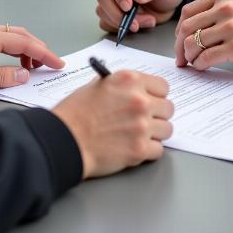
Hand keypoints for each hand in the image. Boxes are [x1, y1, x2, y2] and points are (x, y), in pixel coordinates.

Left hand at [0, 21, 64, 99]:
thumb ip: (1, 77)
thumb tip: (23, 74)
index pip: (24, 44)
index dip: (44, 54)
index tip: (57, 63)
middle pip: (21, 35)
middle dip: (39, 49)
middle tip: (50, 64)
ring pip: (12, 35)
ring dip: (26, 48)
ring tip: (31, 66)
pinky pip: (2, 37)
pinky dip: (14, 46)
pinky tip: (14, 59)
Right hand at [52, 70, 173, 178]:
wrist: (63, 140)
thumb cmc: (75, 113)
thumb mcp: (99, 85)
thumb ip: (123, 85)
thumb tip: (138, 89)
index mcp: (130, 80)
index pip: (163, 87)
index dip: (157, 95)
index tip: (152, 101)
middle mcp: (140, 100)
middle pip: (169, 108)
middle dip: (158, 115)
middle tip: (145, 120)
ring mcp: (141, 125)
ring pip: (167, 130)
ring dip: (155, 134)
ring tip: (138, 135)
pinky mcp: (139, 149)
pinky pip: (159, 150)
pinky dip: (149, 152)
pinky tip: (134, 147)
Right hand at [96, 0, 183, 33]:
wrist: (168, 3)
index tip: (129, 6)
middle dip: (118, 13)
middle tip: (136, 23)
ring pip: (102, 10)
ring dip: (122, 22)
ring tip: (145, 21)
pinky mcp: (111, 10)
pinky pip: (105, 21)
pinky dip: (120, 28)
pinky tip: (138, 24)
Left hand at [174, 0, 232, 71]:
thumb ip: (215, 12)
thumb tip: (186, 32)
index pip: (188, 11)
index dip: (179, 30)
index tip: (180, 41)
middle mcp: (226, 7)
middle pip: (187, 28)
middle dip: (180, 46)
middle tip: (181, 58)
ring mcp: (232, 27)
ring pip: (194, 43)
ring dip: (190, 56)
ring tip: (194, 62)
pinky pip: (207, 57)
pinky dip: (200, 64)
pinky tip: (204, 66)